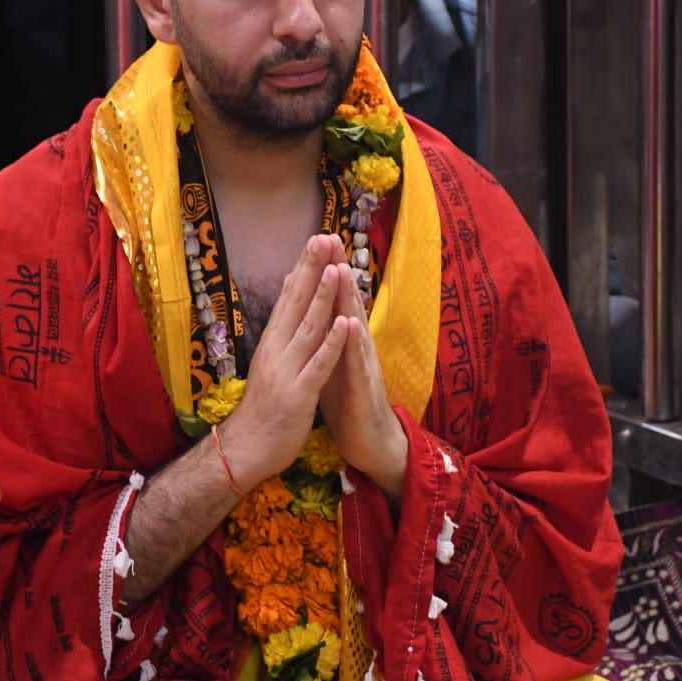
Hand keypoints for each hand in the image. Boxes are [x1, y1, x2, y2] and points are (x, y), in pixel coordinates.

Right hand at [219, 234, 348, 490]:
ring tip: (336, 268)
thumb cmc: (262, 406)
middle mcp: (278, 349)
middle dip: (313, 269)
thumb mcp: (270, 360)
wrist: (245, 449)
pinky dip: (333, 343)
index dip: (304, 266)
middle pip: (297, 303)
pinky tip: (346, 324)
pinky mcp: (299, 393)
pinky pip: (319, 365)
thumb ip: (281, 328)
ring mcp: (288, 370)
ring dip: (324, 297)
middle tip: (324, 237)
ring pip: (309, 328)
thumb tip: (288, 291)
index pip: (290, 296)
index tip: (317, 237)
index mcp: (273, 341)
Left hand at [319, 262, 407, 501]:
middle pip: (345, 302)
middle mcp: (355, 346)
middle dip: (337, 271)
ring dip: (348, 299)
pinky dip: (353, 343)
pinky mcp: (364, 388)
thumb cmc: (349, 403)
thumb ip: (324, 336)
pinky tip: (352, 324)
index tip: (314, 240)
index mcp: (342, 340)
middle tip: (329, 237)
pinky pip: (357, 363)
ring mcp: (363, 365)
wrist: (370, 443)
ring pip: (354, 326)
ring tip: (342, 269)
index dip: (324, 271)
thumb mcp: (331, 362)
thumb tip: (310, 309)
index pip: (332, 299)